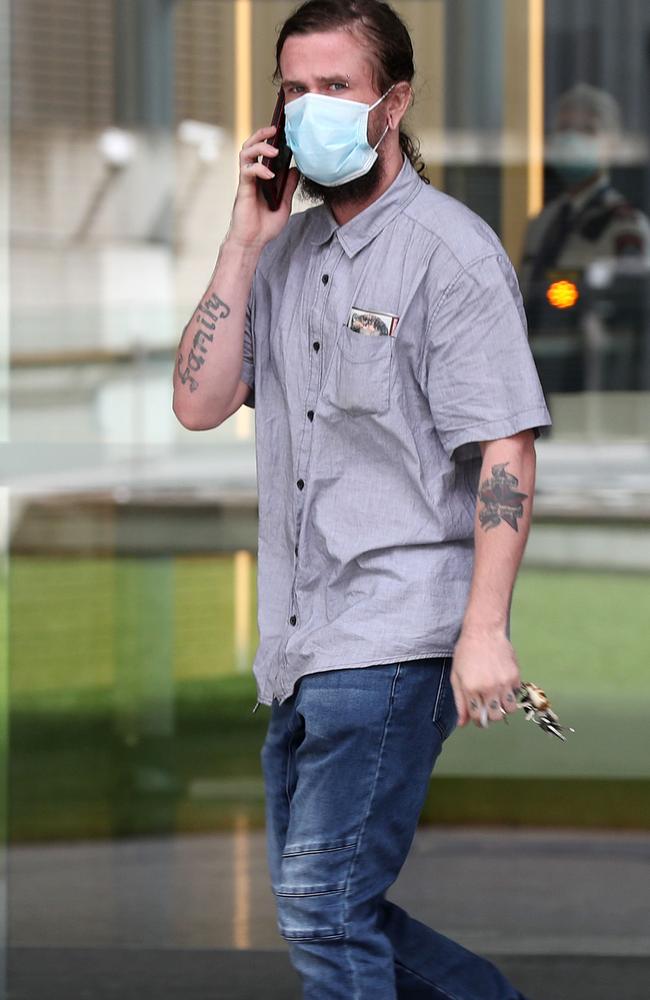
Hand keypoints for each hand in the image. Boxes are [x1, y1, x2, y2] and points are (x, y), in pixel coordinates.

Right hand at [228, 125, 299, 249]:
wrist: (253, 242)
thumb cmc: (265, 226)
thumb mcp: (284, 204)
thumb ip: (289, 187)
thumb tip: (296, 169)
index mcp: (261, 177)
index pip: (262, 151)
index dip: (269, 139)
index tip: (283, 131)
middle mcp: (252, 176)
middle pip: (250, 145)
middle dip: (261, 134)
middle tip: (275, 129)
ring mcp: (246, 182)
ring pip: (245, 153)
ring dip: (259, 146)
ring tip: (274, 150)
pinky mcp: (243, 189)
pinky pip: (247, 171)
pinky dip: (259, 169)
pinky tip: (270, 175)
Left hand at [450, 627, 520, 727]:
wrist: (483, 631)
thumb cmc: (466, 652)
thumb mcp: (456, 676)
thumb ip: (460, 702)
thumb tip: (462, 724)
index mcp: (471, 688)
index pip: (477, 717)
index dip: (477, 720)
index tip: (477, 717)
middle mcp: (489, 688)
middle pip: (495, 717)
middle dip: (490, 716)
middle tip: (487, 708)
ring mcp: (504, 682)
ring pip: (509, 710)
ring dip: (503, 708)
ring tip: (496, 699)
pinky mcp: (515, 676)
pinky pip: (516, 695)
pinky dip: (510, 695)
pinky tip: (502, 685)